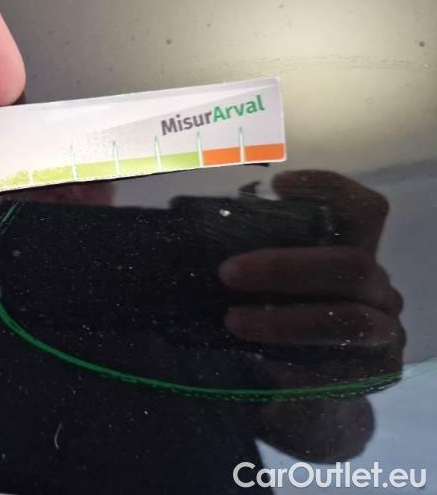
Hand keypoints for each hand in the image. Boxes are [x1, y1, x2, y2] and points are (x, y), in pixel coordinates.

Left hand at [218, 170, 404, 460]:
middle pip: (350, 265)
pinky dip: (294, 365)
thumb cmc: (285, 322)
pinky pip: (335, 369)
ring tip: (234, 321)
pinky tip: (262, 363)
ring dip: (285, 319)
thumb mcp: (276, 285)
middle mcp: (380, 290)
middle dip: (285, 266)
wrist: (309, 394)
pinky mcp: (370, 377)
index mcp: (359, 255)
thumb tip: (197, 233)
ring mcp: (382, 334)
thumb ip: (261, 259)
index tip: (278, 185)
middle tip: (227, 273)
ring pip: (346, 319)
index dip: (330, 190)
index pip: (364, 211)